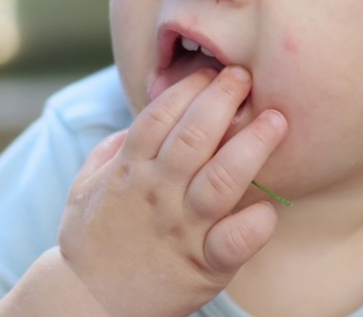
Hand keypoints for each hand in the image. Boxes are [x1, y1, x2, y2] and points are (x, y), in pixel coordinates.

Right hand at [59, 66, 287, 316]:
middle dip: (222, 100)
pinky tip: (270, 208)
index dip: (187, 88)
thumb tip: (137, 121)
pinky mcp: (202, 266)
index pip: (159, 117)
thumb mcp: (87, 186)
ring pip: (219, 180)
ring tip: (276, 121)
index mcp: (131, 171)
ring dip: (250, 147)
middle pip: (193, 138)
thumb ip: (112, 150)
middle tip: (245, 75)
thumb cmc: (91, 241)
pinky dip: (253, 225)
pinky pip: (232, 243)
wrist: (86, 303)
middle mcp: (157, 194)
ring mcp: (181, 230)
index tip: (212, 69)